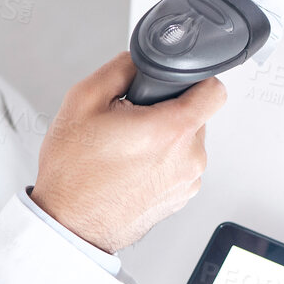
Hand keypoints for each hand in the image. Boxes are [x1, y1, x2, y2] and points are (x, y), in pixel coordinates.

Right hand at [30, 52, 227, 252]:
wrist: (68, 224)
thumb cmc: (73, 174)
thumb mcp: (83, 101)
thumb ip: (120, 68)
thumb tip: (139, 60)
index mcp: (172, 130)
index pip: (215, 91)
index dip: (196, 81)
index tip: (177, 85)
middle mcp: (189, 158)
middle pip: (197, 117)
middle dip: (168, 112)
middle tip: (132, 122)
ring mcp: (187, 182)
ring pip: (187, 143)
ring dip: (164, 140)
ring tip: (126, 149)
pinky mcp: (180, 199)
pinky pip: (180, 168)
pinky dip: (161, 164)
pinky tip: (131, 169)